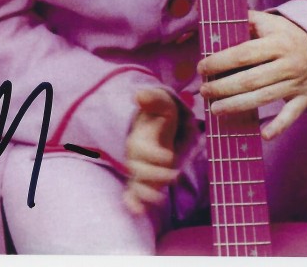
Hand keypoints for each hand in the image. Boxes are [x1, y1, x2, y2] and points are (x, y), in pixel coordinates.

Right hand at [122, 88, 180, 214]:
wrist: (158, 124)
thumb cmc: (160, 113)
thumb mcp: (161, 102)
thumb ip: (153, 99)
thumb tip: (139, 95)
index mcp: (139, 138)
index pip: (141, 150)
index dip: (153, 156)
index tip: (169, 156)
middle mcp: (135, 156)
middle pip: (138, 170)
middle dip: (155, 175)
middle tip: (174, 175)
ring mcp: (138, 169)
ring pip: (136, 184)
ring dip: (145, 193)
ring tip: (158, 199)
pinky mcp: (142, 180)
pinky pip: (132, 193)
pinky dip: (132, 203)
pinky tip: (137, 211)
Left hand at [197, 10, 306, 139]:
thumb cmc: (287, 35)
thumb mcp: (270, 21)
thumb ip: (246, 19)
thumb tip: (217, 19)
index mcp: (277, 43)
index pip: (243, 54)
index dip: (221, 62)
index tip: (202, 67)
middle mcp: (288, 64)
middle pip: (250, 80)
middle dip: (223, 87)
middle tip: (204, 91)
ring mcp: (297, 83)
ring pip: (264, 98)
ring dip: (237, 106)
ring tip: (215, 109)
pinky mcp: (305, 98)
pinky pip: (291, 115)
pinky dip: (278, 126)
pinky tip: (263, 135)